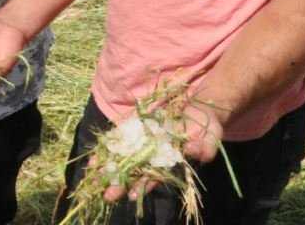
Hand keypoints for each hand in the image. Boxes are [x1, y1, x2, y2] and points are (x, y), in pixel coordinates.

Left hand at [101, 101, 224, 202]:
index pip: (155, 176)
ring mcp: (144, 142)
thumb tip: (192, 151)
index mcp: (170, 161)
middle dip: (120, 183)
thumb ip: (204, 148)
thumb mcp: (211, 137)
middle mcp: (154, 154)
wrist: (198, 109)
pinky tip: (93, 159)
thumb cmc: (207, 127)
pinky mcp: (136, 128)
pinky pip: (119, 139)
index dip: (144, 185)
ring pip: (123, 158)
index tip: (132, 195)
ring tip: (93, 178)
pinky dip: (107, 148)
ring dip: (108, 168)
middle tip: (106, 195)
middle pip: (135, 170)